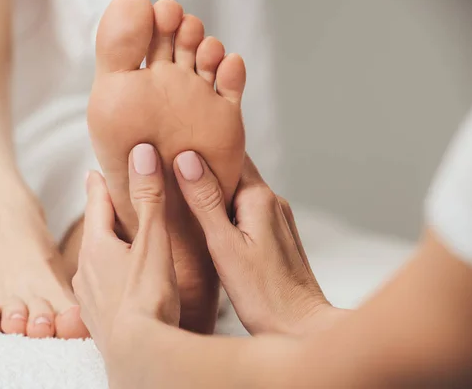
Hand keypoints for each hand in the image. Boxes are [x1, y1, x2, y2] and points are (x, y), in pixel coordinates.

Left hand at [73, 144, 179, 362]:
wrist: (138, 354)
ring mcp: (89, 297)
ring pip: (95, 263)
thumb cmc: (147, 297)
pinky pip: (100, 288)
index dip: (99, 186)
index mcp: (98, 246)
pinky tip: (120, 286)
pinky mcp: (98, 319)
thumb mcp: (153, 241)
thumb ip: (149, 198)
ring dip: (106, 249)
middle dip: (103, 217)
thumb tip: (141, 153)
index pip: (97, 205)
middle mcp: (86, 270)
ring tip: (119, 244)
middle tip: (110, 204)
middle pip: (94, 234)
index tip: (95, 171)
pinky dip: (109, 277)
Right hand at [174, 152, 344, 335]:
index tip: (176, 144)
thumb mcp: (225, 246)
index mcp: (260, 198)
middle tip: (171, 167)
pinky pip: (246, 212)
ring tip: (182, 194)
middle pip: (235, 172)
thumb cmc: (263, 294)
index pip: (231, 155)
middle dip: (206, 169)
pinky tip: (207, 224)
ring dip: (214, 191)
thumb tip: (187, 160)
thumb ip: (205, 201)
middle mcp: (272, 203)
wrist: (301, 327)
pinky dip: (226, 211)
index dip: (203, 148)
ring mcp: (276, 220)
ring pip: (239, 193)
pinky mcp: (275, 237)